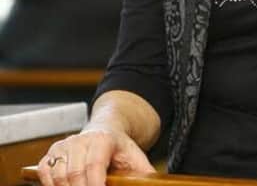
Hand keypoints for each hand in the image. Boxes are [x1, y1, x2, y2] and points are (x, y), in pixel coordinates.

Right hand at [37, 128, 154, 185]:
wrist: (105, 131)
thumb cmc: (121, 149)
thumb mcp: (136, 157)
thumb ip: (144, 172)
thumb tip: (156, 182)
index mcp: (102, 140)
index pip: (94, 165)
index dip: (95, 185)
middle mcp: (80, 140)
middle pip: (75, 174)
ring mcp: (64, 146)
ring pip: (58, 175)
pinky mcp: (52, 152)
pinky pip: (45, 172)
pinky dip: (51, 185)